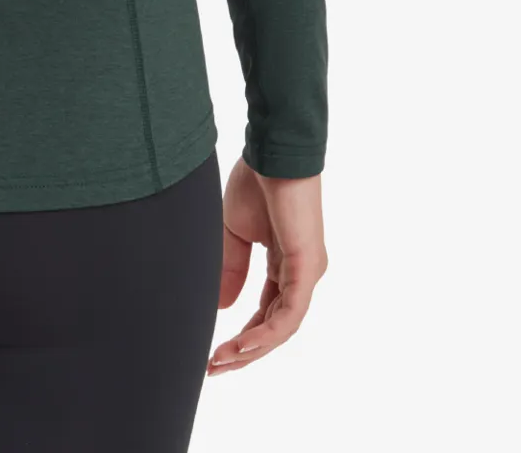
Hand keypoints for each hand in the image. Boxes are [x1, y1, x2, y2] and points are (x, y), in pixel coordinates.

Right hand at [208, 158, 325, 375]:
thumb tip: (224, 308)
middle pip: (274, 328)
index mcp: (285, 264)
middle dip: (244, 352)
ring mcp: (308, 273)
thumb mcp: (234, 232)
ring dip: (251, 350)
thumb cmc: (256, 182)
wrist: (271, 151)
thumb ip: (230, 268)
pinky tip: (241, 345)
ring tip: (220, 362)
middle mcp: (302, 274)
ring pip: (282, 327)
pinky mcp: (308, 267)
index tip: (213, 352)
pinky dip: (264, 334)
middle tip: (214, 369)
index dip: (241, 335)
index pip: (266, 312)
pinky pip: (288, 314)